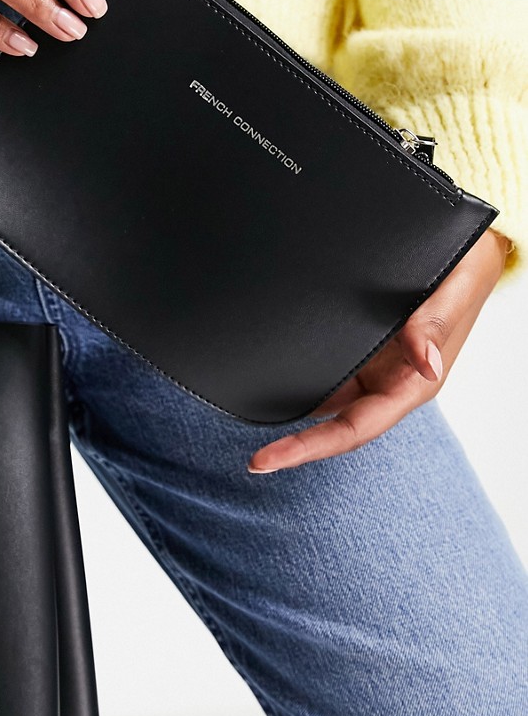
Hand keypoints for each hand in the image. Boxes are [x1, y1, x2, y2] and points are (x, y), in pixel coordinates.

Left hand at [247, 227, 511, 472]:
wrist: (465, 253)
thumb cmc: (461, 272)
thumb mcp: (450, 292)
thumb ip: (433, 327)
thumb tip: (426, 365)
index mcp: (410, 384)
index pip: (355, 429)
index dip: (313, 447)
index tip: (270, 460)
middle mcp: (388, 384)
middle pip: (335, 427)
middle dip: (296, 446)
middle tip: (255, 462)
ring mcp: (372, 370)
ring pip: (328, 404)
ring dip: (293, 418)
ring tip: (251, 427)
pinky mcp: (361, 352)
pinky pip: (327, 375)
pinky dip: (297, 382)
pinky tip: (268, 383)